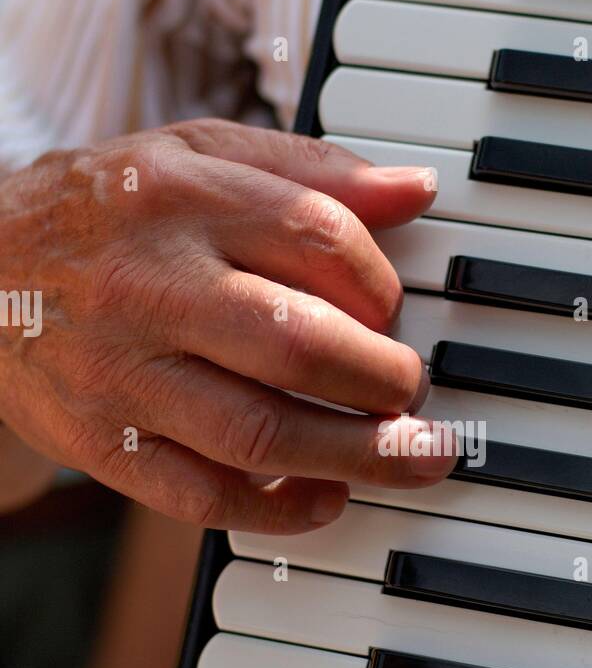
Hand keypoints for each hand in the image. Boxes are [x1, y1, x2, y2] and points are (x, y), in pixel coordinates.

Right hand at [0, 121, 455, 531]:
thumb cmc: (104, 214)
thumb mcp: (193, 156)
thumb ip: (307, 172)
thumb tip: (415, 189)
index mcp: (179, 199)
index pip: (318, 241)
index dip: (383, 286)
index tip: (395, 312)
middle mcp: (149, 286)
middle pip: (297, 345)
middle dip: (386, 381)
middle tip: (414, 392)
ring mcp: (121, 373)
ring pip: (258, 433)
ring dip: (356, 457)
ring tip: (411, 458)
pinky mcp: (101, 443)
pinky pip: (200, 496)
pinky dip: (277, 511)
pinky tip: (324, 498)